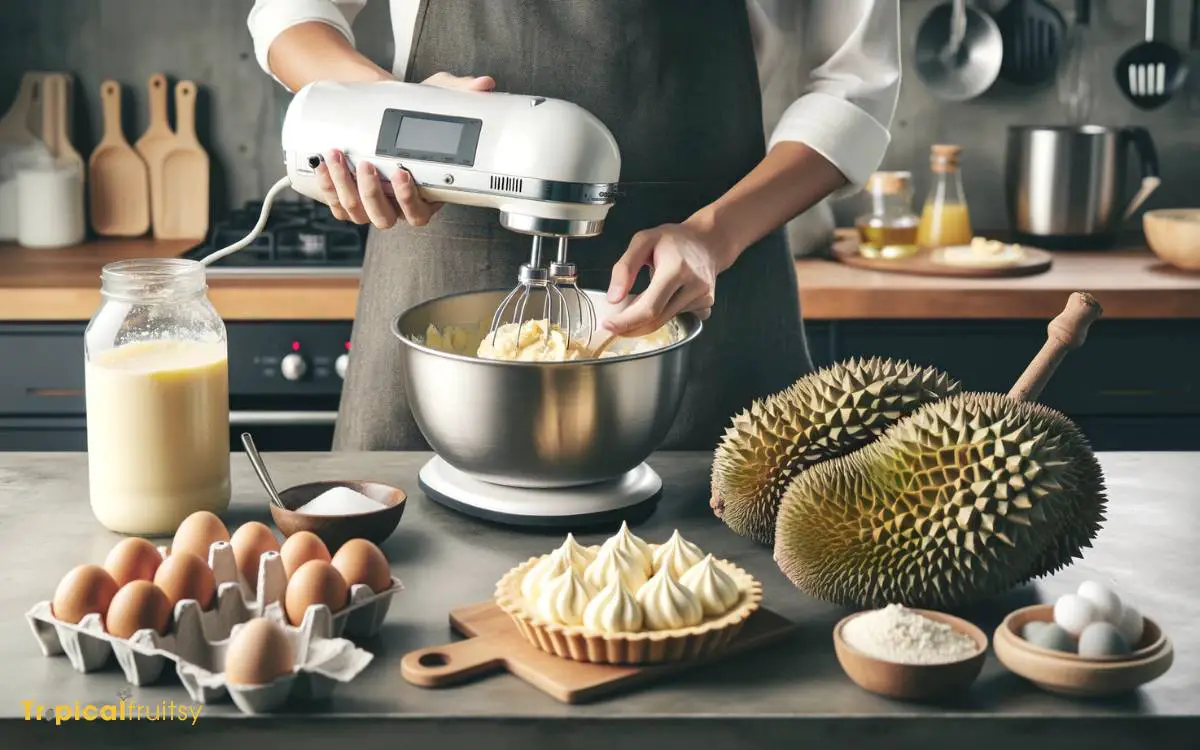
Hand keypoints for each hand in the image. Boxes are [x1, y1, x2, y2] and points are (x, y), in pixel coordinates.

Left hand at [316, 72, 494, 227]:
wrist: (374, 105)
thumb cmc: (408, 111)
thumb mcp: (435, 99)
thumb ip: (458, 92)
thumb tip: (483, 85)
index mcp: (423, 194)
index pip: (419, 213)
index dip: (409, 200)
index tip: (401, 173)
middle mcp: (397, 205)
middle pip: (385, 219)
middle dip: (371, 194)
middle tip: (365, 164)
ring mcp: (371, 203)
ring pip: (358, 213)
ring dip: (344, 189)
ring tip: (337, 157)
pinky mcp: (348, 198)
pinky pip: (337, 207)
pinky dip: (328, 188)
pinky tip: (324, 166)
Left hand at [602, 220, 733, 337]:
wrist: (707, 241)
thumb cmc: (674, 239)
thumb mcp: (643, 241)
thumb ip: (624, 267)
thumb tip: (613, 298)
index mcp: (676, 269)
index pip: (649, 308)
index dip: (627, 321)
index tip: (609, 326)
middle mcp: (694, 286)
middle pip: (657, 320)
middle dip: (632, 326)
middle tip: (615, 324)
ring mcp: (703, 298)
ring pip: (666, 320)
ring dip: (648, 317)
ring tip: (644, 297)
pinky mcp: (706, 305)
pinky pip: (678, 319)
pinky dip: (664, 314)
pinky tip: (664, 298)